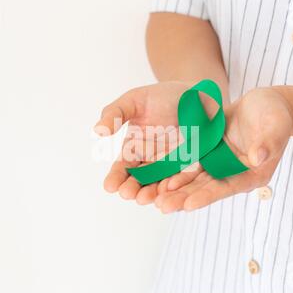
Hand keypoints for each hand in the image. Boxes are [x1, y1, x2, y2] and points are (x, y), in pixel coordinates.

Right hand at [94, 81, 204, 204]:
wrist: (196, 93)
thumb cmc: (161, 96)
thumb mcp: (134, 100)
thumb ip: (115, 114)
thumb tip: (97, 130)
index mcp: (134, 149)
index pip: (122, 167)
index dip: (116, 177)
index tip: (110, 186)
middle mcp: (151, 161)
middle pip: (140, 180)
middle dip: (132, 188)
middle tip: (127, 194)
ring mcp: (172, 164)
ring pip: (160, 183)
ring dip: (152, 193)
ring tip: (146, 199)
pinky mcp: (192, 164)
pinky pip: (183, 178)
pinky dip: (177, 185)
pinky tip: (170, 190)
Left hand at [154, 87, 292, 212]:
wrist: (266, 104)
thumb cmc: (276, 114)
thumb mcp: (275, 126)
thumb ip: (268, 142)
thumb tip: (258, 157)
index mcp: (251, 174)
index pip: (226, 188)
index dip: (207, 196)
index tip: (188, 204)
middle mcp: (233, 173)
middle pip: (206, 189)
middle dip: (184, 198)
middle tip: (163, 207)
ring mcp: (220, 164)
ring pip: (195, 180)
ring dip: (176, 189)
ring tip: (155, 199)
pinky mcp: (210, 153)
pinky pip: (191, 165)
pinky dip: (177, 171)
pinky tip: (160, 178)